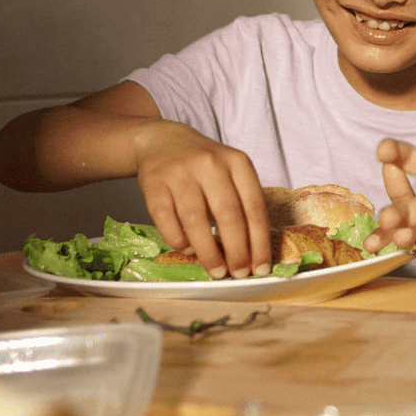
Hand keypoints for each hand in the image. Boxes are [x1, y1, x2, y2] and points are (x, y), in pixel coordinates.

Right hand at [133, 123, 271, 279]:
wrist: (164, 142)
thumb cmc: (205, 167)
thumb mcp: (231, 174)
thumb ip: (241, 205)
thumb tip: (251, 254)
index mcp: (237, 163)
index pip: (254, 207)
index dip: (259, 242)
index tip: (262, 267)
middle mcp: (210, 164)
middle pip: (228, 215)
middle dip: (237, 251)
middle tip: (239, 273)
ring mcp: (180, 173)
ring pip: (196, 221)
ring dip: (208, 253)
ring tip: (216, 271)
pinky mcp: (154, 183)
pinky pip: (167, 220)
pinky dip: (179, 241)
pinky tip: (188, 250)